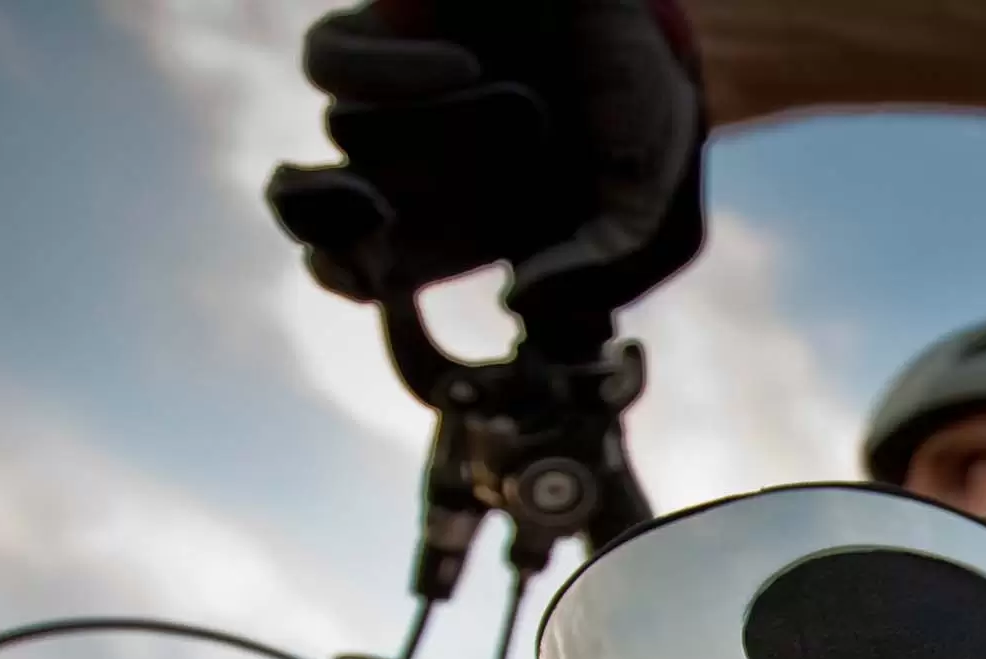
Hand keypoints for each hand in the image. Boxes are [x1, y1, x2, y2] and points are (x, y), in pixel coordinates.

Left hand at [264, 0, 707, 341]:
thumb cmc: (640, 94)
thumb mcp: (658, 209)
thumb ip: (608, 274)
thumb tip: (515, 296)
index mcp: (466, 221)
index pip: (368, 267)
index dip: (351, 276)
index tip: (379, 278)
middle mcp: (417, 164)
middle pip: (327, 212)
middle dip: (347, 226)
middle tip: (387, 221)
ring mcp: (391, 97)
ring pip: (349, 142)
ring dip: (428, 137)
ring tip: (514, 106)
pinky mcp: (373, 34)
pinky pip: (330, 66)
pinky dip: (391, 73)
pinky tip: (462, 68)